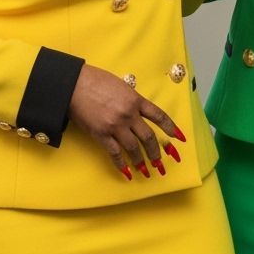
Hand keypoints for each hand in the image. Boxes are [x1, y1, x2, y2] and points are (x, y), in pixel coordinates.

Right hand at [68, 64, 183, 179]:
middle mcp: (129, 114)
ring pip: (133, 147)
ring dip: (141, 160)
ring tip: (146, 170)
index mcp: (136, 100)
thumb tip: (139, 112)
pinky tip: (127, 171)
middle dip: (156, 152)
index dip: (171, 128)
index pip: (159, 116)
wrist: (74, 84)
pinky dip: (121, 163)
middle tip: (160, 162)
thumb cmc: (96, 81)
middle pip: (148, 137)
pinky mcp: (101, 134)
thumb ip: (132, 100)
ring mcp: (115, 125)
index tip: (180, 138)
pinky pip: (114, 152)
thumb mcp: (121, 86)